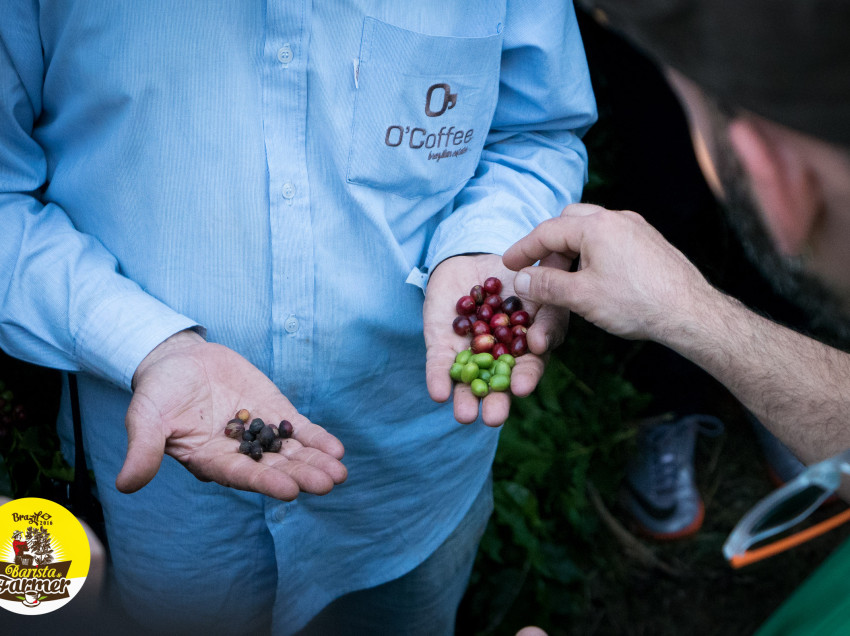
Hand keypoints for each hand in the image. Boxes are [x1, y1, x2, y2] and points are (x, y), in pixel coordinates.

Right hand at [117, 330, 346, 499]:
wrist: (179, 361)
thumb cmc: (158, 392)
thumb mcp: (144, 417)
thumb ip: (142, 449)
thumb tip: (125, 486)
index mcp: (210, 460)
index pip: (240, 476)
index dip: (264, 482)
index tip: (289, 491)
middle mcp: (239, 453)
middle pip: (274, 468)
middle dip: (302, 475)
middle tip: (328, 483)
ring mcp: (260, 433)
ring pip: (291, 452)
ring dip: (315, 462)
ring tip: (339, 472)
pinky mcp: (274, 411)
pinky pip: (298, 429)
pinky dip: (316, 438)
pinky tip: (337, 450)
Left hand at [424, 253, 569, 426]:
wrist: (476, 258)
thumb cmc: (517, 279)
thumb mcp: (539, 293)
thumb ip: (546, 317)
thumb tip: (538, 343)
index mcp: (524, 351)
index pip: (527, 369)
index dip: (526, 379)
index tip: (522, 388)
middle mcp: (495, 359)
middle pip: (496, 385)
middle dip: (495, 403)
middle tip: (493, 418)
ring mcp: (468, 354)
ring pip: (467, 382)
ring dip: (465, 399)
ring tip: (465, 415)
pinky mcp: (441, 345)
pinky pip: (440, 364)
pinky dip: (438, 378)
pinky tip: (439, 393)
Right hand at [503, 203, 713, 340]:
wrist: (690, 313)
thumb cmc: (635, 303)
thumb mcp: (580, 296)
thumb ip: (546, 285)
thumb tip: (520, 279)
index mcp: (596, 226)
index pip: (547, 231)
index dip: (523, 248)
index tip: (508, 264)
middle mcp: (617, 218)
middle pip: (569, 221)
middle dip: (548, 244)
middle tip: (536, 270)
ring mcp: (637, 228)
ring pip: (591, 229)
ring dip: (571, 249)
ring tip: (562, 277)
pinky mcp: (649, 242)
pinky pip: (611, 238)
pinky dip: (592, 252)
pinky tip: (592, 277)